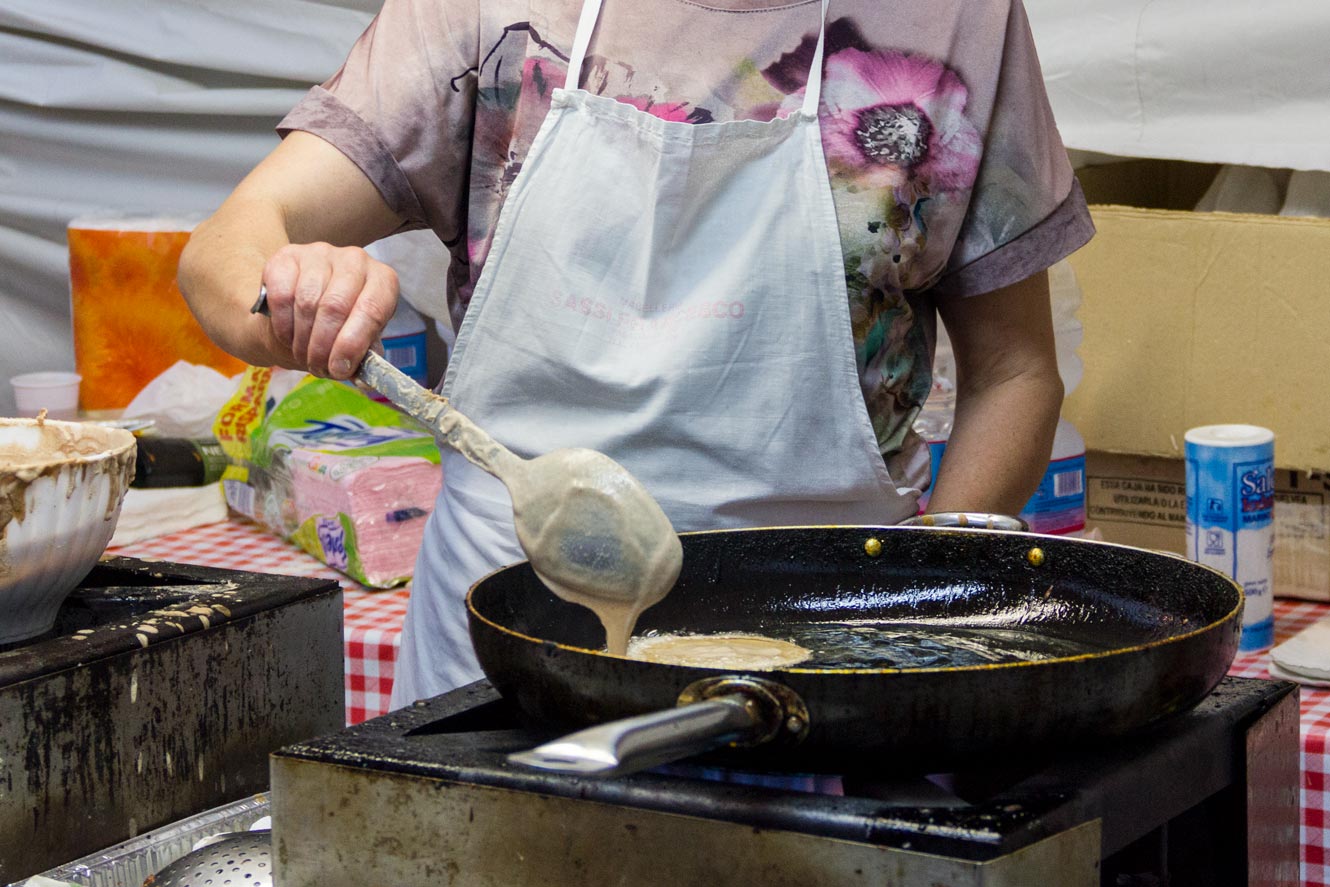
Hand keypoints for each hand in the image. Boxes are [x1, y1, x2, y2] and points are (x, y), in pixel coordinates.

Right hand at [259, 242, 398, 378]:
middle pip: (335, 306)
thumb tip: (364, 379)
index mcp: (382, 280)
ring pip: (307, 303)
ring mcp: (320, 253)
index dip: (353, 344)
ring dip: (303, 340)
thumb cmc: (341, 325)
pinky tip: (288, 337)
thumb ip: (364, 356)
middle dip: (323, 347)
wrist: (303, 306)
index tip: (339, 368)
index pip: (371, 309)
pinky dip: (283, 325)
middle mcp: (355, 260)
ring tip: (304, 355)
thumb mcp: (360, 339)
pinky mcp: (287, 256)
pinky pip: (282, 295)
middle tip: (318, 368)